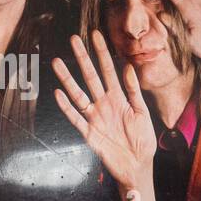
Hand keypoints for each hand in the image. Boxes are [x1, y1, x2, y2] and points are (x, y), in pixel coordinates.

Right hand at [52, 30, 155, 191]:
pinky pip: (76, 118)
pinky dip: (67, 107)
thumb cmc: (143, 140)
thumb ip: (134, 91)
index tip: (96, 34)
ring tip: (57, 62)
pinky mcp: (89, 134)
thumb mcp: (143, 113)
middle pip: (91, 77)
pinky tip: (58, 93)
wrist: (137, 166)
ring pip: (79, 94)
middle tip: (73, 39)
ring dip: (68, 79)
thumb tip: (129, 67)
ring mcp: (95, 118)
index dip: (102, 52)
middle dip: (82, 58)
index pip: (108, 69)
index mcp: (119, 98)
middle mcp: (104, 104)